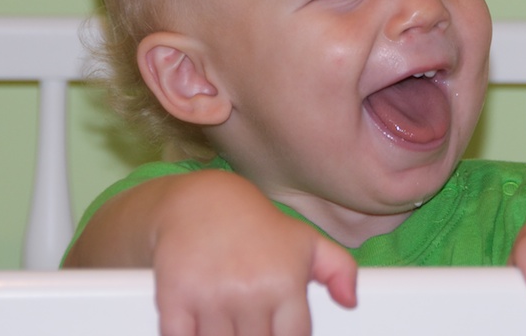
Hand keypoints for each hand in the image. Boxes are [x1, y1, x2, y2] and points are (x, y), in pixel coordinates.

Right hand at [65, 170, 356, 335]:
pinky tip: (199, 325)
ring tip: (229, 319)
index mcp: (285, 283)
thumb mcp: (306, 241)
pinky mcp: (175, 297)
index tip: (275, 329)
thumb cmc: (259, 228)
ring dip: (222, 335)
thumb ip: (340, 269)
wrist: (202, 204)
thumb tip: (350, 302)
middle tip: (250, 320)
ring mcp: (212, 296)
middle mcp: (250, 291)